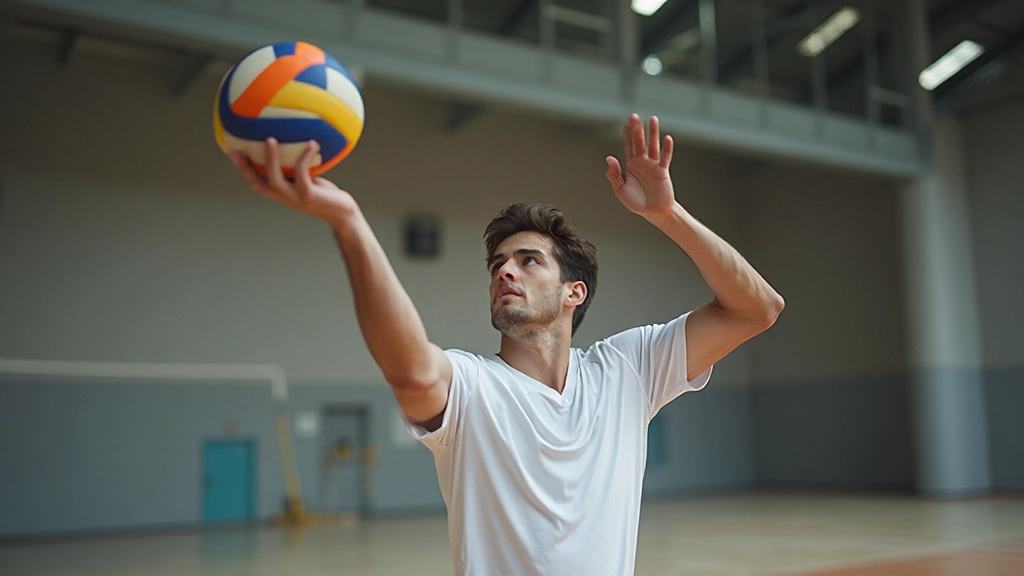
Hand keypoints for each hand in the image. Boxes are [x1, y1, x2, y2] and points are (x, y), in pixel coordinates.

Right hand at [229, 138, 357, 227]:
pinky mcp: (309, 196)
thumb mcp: (310, 180)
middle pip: (258, 184)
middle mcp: (285, 197)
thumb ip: (299, 168)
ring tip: (270, 140)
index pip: (256, 182)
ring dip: (270, 160)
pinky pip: (302, 175)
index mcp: (282, 192)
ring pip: (275, 180)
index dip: (243, 170)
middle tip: (237, 149)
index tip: (232, 152)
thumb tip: (297, 144)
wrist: (343, 214)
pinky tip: (311, 144)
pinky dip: (305, 158)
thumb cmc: (327, 195)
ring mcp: (296, 198)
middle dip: (245, 168)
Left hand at [605, 114, 676, 218]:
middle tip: (634, 116)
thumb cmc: (637, 202)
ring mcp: (653, 165)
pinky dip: (667, 148)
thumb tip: (609, 158)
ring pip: (653, 145)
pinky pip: (664, 158)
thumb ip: (614, 174)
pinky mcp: (662, 171)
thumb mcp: (620, 189)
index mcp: (631, 165)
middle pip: (639, 142)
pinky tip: (667, 138)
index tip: (625, 124)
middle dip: (637, 129)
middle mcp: (642, 162)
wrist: (653, 212)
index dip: (627, 135)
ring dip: (653, 133)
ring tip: (653, 119)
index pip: (629, 146)